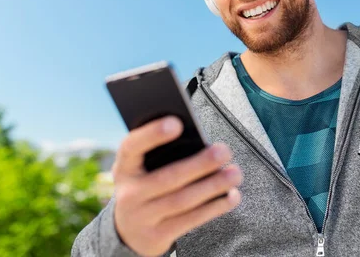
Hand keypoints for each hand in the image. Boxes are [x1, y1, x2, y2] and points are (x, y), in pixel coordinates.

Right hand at [111, 116, 242, 256]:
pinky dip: (215, 207)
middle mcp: (128, 194)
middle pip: (167, 177)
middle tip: (224, 151)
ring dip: (213, 186)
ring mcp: (142, 218)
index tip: (177, 123)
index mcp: (124, 167)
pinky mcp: (158, 236)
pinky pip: (191, 220)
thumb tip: (199, 142)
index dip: (152, 134)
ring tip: (235, 173)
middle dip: (199, 164)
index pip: (132, 147)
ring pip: (183, 200)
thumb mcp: (142, 169)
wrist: (129, 231)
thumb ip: (160, 153)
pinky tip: (232, 195)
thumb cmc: (146, 186)